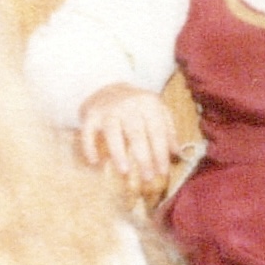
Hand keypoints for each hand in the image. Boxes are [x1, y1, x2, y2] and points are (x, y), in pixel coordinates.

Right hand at [77, 84, 177, 199]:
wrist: (107, 86)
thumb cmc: (136, 106)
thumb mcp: (156, 111)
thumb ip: (168, 130)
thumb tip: (177, 153)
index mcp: (148, 104)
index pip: (157, 131)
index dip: (160, 152)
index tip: (163, 172)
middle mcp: (128, 105)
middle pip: (136, 134)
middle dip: (143, 157)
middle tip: (148, 178)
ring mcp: (107, 110)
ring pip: (113, 132)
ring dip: (118, 153)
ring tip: (124, 171)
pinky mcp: (90, 115)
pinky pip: (88, 132)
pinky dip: (89, 147)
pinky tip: (95, 162)